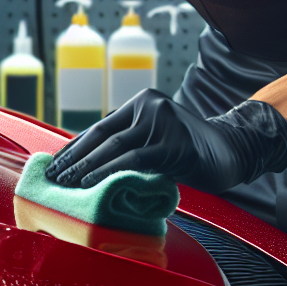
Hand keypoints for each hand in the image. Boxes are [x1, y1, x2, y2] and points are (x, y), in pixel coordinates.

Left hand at [44, 89, 286, 194]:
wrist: (234, 152)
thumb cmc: (192, 153)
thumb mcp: (157, 140)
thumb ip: (131, 145)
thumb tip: (90, 166)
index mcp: (142, 102)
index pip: (100, 127)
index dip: (74, 147)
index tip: (54, 164)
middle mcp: (149, 106)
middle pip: (102, 135)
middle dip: (73, 158)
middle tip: (52, 177)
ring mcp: (162, 122)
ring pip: (113, 147)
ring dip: (85, 168)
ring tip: (65, 183)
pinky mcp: (172, 144)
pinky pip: (132, 160)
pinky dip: (107, 172)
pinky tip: (91, 183)